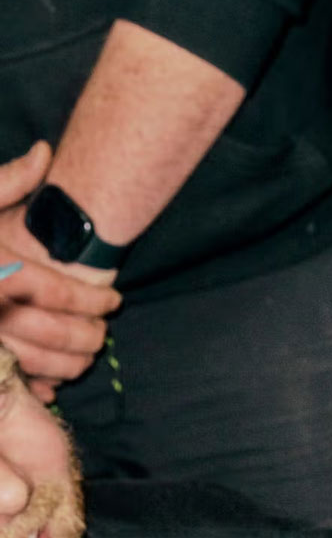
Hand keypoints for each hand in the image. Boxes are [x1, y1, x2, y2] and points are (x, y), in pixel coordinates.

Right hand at [0, 139, 120, 401]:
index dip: (94, 299)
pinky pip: (20, 382)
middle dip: (90, 335)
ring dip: (76, 363)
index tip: (114, 300)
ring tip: (89, 352)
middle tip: (105, 331)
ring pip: (44, 365)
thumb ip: (8, 183)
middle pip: (57, 332)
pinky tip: (56, 377)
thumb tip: (45, 152)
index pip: (59, 291)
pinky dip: (43, 384)